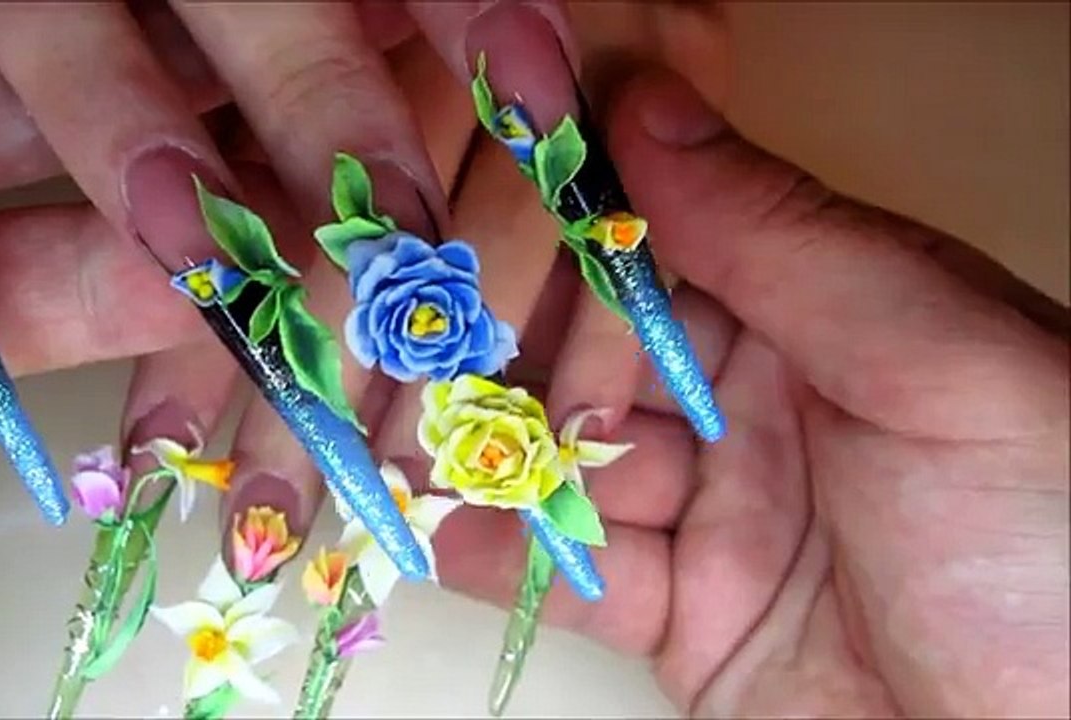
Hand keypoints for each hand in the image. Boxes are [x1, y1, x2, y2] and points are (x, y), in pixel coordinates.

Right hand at [399, 25, 1068, 719]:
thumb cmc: (1057, 549)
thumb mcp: (940, 367)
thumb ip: (786, 241)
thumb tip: (650, 109)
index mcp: (826, 315)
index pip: (660, 237)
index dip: (556, 217)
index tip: (455, 193)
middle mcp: (759, 402)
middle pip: (590, 351)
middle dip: (490, 347)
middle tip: (388, 337)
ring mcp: (715, 510)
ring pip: (565, 461)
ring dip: (474, 452)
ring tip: (377, 436)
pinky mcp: (686, 616)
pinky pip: (576, 576)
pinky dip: (501, 558)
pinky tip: (430, 531)